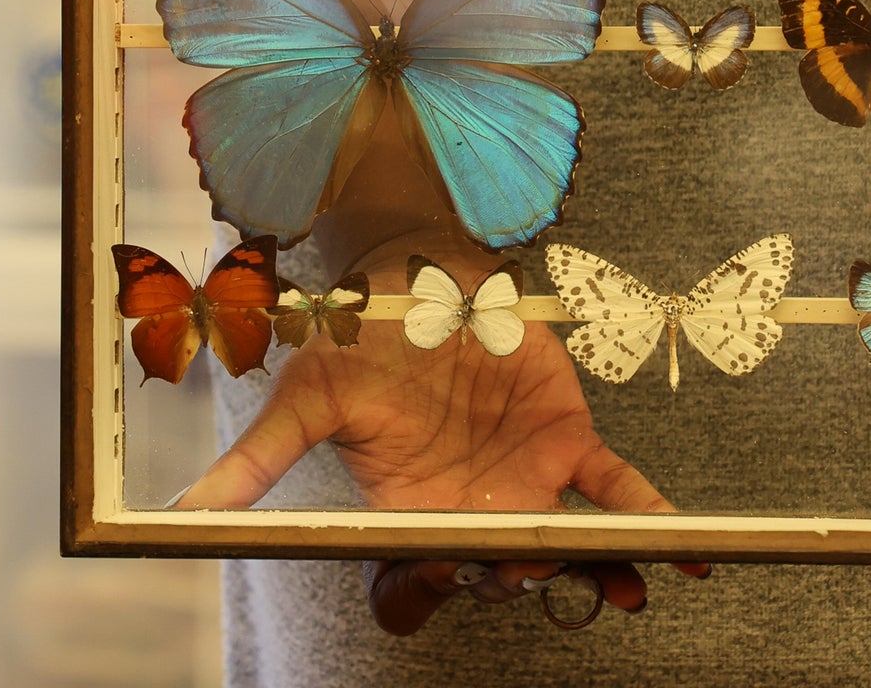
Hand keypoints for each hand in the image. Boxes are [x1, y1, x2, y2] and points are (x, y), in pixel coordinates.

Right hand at [176, 244, 708, 633]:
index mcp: (410, 512)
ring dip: (600, 570)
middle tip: (532, 563)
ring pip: (570, 543)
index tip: (444, 565)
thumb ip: (261, 458)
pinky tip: (684, 544)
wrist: (422, 279)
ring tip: (626, 590)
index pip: (428, 567)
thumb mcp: (310, 394)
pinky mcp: (570, 443)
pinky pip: (617, 490)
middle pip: (507, 567)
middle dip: (526, 576)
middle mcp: (474, 509)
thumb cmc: (362, 342)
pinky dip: (651, 516)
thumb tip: (187, 514)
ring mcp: (528, 480)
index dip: (440, 576)